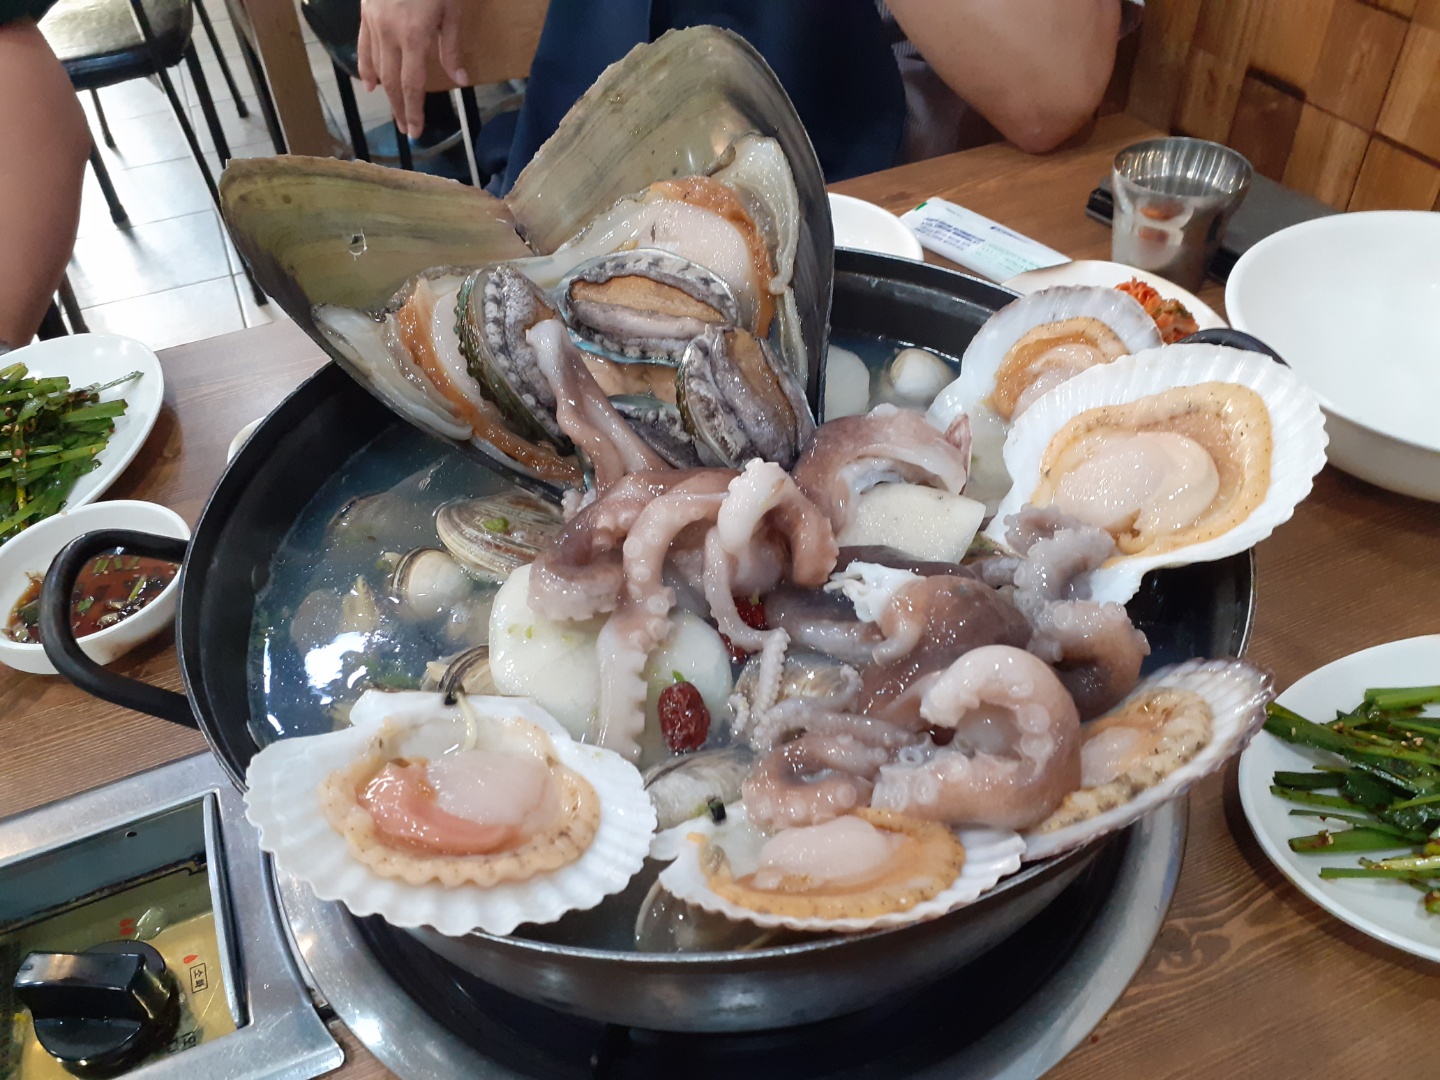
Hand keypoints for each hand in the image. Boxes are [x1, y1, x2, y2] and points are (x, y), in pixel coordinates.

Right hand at [357, 0, 467, 137]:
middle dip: (399, 107)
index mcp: (414, 36)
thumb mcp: (452, 9)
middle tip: (406, 128)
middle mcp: (389, 33)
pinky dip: (365, 65)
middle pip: (391, 81)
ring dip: (383, 92)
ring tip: (391, 110)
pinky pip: (363, 44)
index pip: (412, 84)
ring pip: (375, 65)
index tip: (414, 130)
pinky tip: (368, 81)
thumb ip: (452, 46)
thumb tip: (459, 80)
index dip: (413, 109)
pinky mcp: (365, 10)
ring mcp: (374, 21)